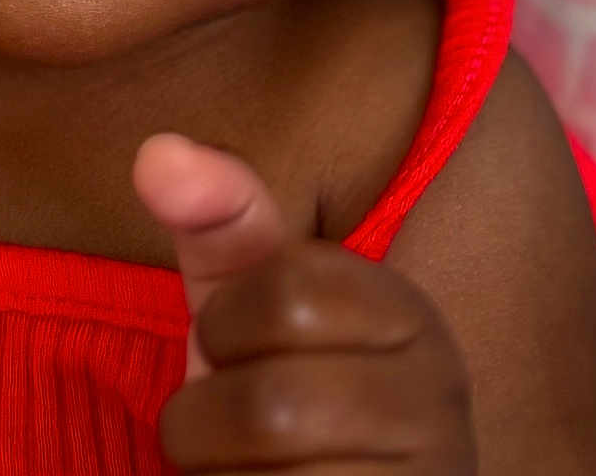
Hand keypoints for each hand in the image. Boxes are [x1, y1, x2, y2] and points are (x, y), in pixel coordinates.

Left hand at [133, 133, 476, 473]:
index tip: (241, 341)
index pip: (291, 291)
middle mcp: (438, 403)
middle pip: (273, 403)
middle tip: (227, 420)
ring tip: (242, 465)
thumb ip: (215, 219)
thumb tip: (156, 150)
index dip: (228, 322)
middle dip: (210, 417)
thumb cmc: (280, 384)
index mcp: (406, 315)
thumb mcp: (246, 298)